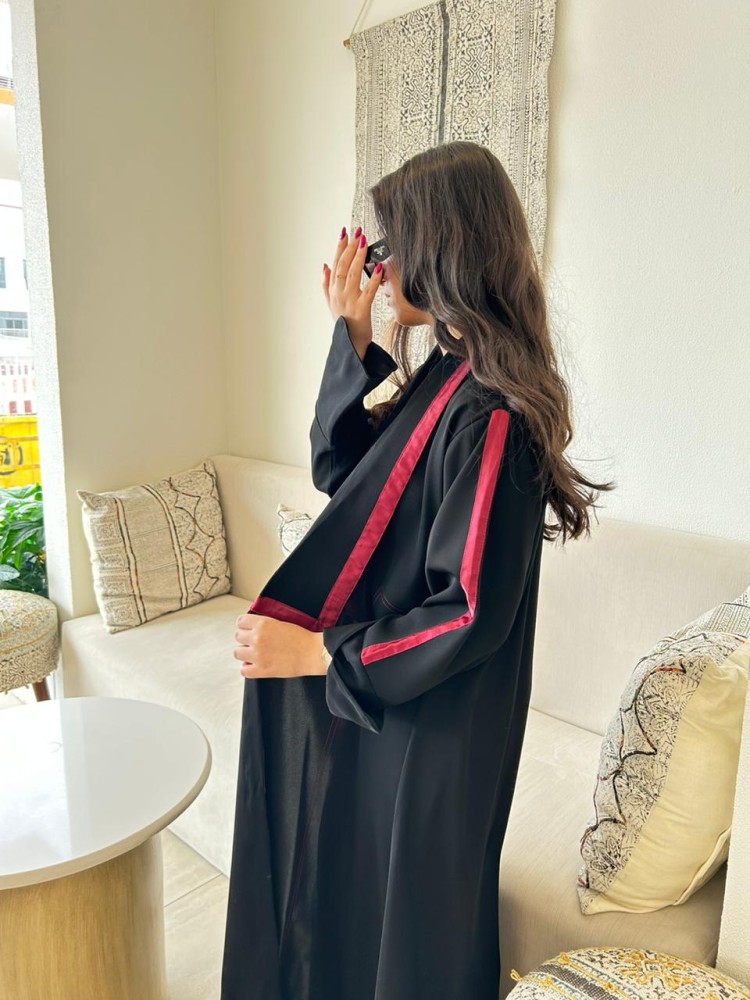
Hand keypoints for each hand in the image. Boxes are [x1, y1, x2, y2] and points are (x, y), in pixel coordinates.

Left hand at [233, 609, 328, 678]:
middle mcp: (257, 638)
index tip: (249, 629)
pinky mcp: (261, 670)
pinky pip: (243, 670)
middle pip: (237, 637)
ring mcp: (257, 655)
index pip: (240, 622)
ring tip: (255, 654)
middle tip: (255, 642)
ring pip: (237, 653)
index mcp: (262, 623)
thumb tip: (252, 627)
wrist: (312, 653)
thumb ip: (264, 624)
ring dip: (245, 653)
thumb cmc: (301, 637)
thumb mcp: (281, 622)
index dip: (245, 626)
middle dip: (245, 639)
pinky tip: (256, 665)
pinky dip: (248, 668)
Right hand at [322, 227, 383, 358]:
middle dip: (350, 247)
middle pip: (343, 266)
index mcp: (333, 290)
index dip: (340, 247)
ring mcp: (349, 301)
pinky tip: (378, 267)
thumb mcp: (331, 303)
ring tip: (364, 242)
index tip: (345, 232)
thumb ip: (326, 284)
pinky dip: (374, 279)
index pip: (336, 263)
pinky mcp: (361, 310)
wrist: (350, 345)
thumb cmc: (344, 324)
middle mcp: (339, 294)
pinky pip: (368, 291)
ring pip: (353, 275)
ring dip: (359, 257)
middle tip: (358, 232)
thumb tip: (324, 265)